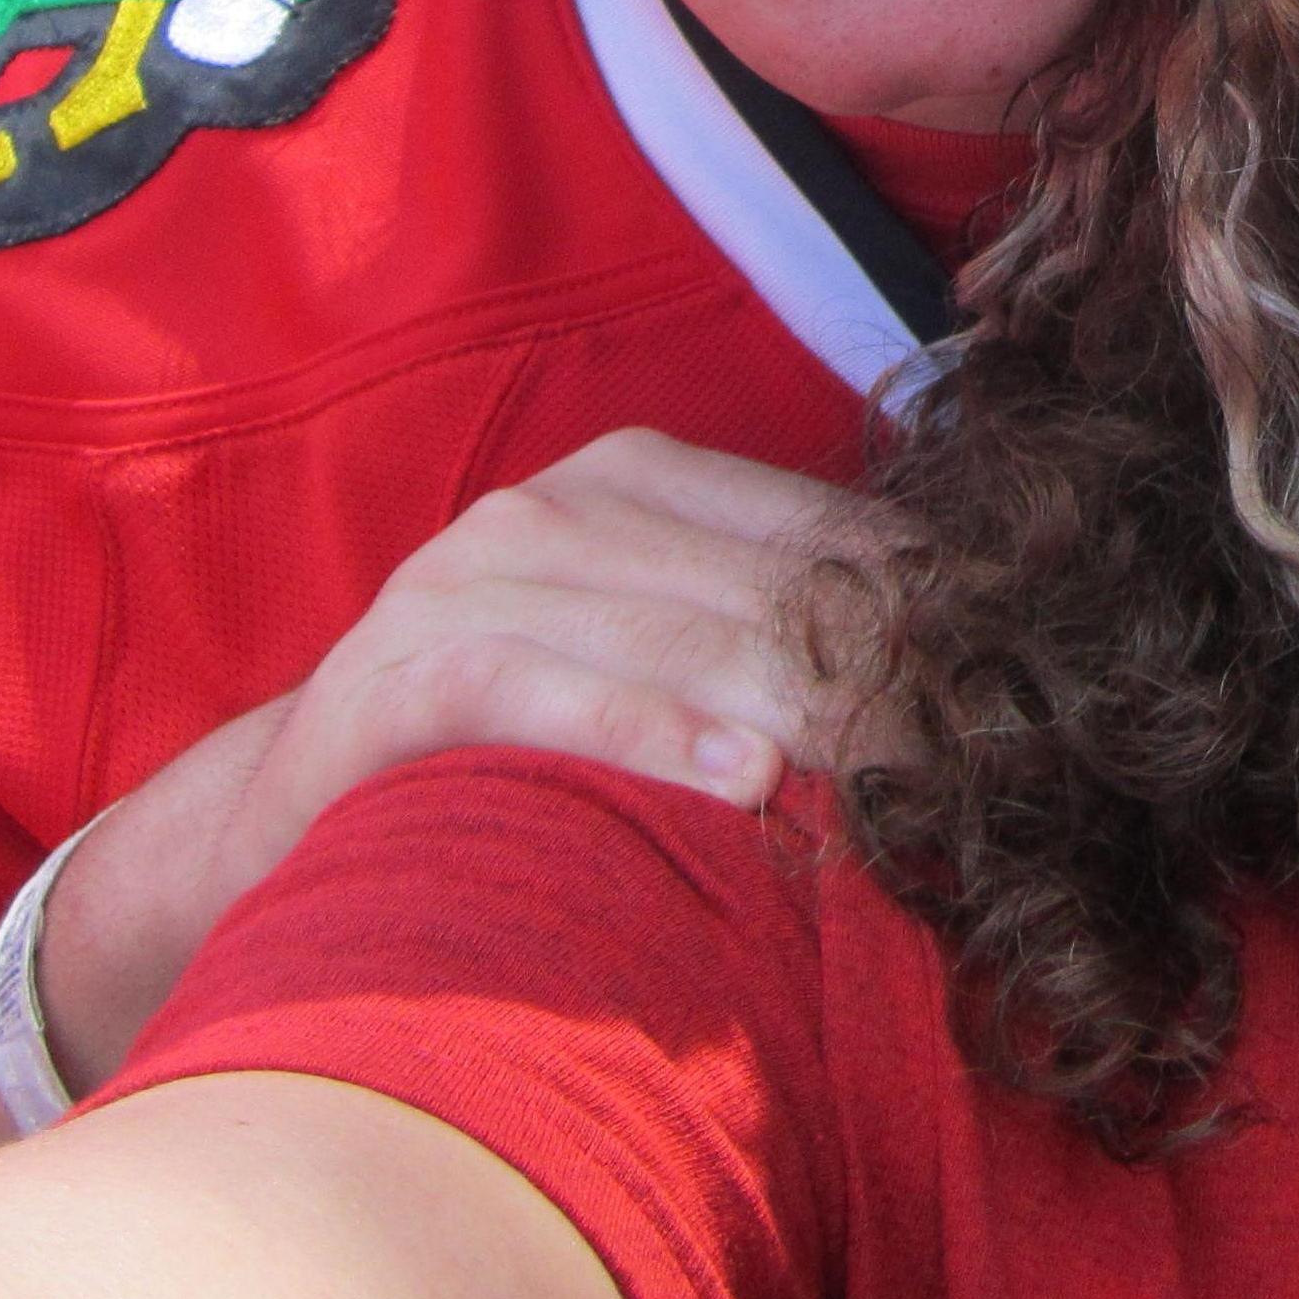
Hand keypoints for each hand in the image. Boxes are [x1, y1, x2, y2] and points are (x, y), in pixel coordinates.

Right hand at [35, 430, 902, 1089]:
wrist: (283, 820)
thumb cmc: (509, 744)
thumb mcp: (647, 660)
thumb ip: (767, 636)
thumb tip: (951, 664)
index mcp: (634, 479)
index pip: (815, 530)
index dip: (918, 607)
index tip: (1015, 679)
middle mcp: (553, 506)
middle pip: (762, 583)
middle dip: (879, 669)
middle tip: (985, 750)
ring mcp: (469, 579)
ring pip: (674, 631)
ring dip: (797, 705)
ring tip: (901, 769)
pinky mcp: (402, 675)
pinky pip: (543, 690)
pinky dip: (645, 731)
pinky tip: (737, 776)